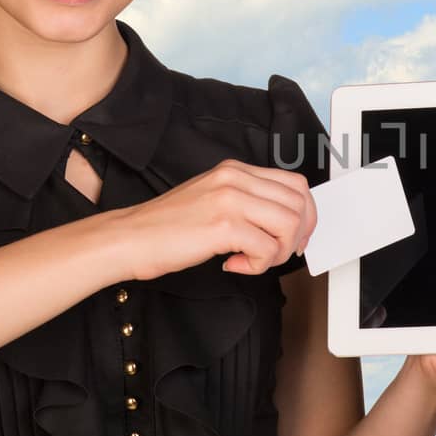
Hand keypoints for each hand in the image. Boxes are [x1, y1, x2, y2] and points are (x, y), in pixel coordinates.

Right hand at [107, 158, 316, 280]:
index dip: (306, 214)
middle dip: (297, 236)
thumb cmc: (167, 227)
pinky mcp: (223, 225)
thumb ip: (247, 203)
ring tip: (254, 260)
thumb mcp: (213, 199)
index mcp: (235, 170)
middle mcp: (235, 178)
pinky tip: (234, 264)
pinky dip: (258, 265)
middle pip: (299, 204)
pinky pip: (266, 248)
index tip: (296, 237)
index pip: (296, 184)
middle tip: (277, 253)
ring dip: (278, 252)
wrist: (129, 238)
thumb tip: (285, 222)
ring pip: (289, 225)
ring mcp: (229, 199)